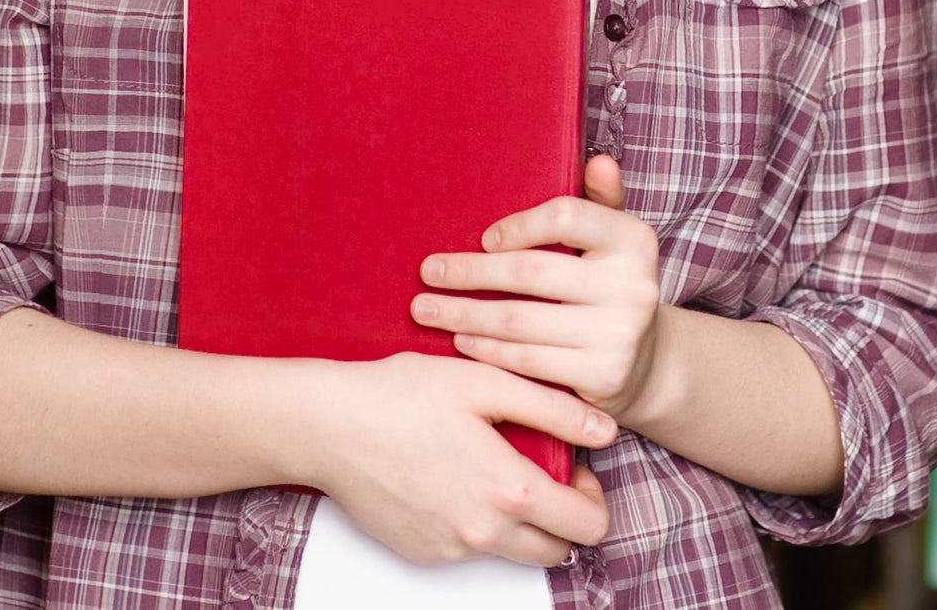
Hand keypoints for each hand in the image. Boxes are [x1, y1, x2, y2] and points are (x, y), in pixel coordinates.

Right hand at [309, 351, 615, 566]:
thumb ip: (553, 409)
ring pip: (515, 553)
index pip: (588, 526)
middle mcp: (484, 533)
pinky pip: (471, 549)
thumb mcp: (484, 382)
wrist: (330, 425)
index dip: (593, 496)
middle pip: (558, 550)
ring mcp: (451, 550)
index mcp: (508, 489)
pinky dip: (477, 522)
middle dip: (562, 516)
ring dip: (521, 521)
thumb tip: (606, 432)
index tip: (572, 466)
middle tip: (539, 469)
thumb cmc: (403, 394)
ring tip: (493, 467)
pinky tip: (452, 476)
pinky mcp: (423, 554)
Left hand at [410, 154, 661, 421]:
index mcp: (634, 240)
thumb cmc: (610, 285)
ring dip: (464, 315)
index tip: (484, 238)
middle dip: (470, 273)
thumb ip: (599, 199)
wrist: (647, 363)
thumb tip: (598, 161)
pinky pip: (527, 361)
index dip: (520, 225)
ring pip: (520, 321)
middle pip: (531, 272)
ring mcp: (618, 336)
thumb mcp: (612, 240)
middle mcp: (633, 287)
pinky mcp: (601, 378)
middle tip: (428, 272)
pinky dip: (487, 350)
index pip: (566, 217)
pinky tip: (461, 341)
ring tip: (427, 309)